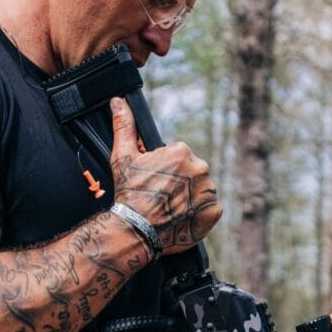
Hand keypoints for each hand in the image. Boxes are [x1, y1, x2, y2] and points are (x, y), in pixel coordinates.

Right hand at [109, 97, 221, 253]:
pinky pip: (209, 210)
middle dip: (179, 183)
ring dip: (190, 198)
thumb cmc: (129, 194)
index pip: (178, 158)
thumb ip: (124, 126)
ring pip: (201, 191)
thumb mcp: (123, 157)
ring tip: (171, 208)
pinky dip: (198, 214)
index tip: (156, 183)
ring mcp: (208, 192)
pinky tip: (182, 217)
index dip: (165, 171)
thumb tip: (118, 102)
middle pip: (191, 173)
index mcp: (181, 152)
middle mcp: (200, 169)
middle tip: (162, 197)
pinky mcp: (213, 212)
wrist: (137, 229)